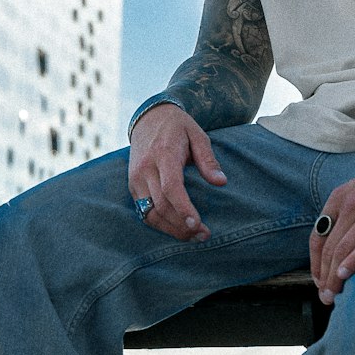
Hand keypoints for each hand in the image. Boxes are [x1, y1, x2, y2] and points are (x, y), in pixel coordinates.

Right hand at [128, 104, 225, 239]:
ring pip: (150, 213)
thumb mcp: (198, 135)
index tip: (197, 224)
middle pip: (161, 204)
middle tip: (204, 235)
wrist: (148, 118)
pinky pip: (143, 212)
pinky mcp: (132, 186)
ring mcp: (136, 179)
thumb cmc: (178, 127)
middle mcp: (145, 168)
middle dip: (182, 225)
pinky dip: (159, 224)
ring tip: (193, 236)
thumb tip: (221, 182)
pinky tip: (177, 229)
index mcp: (163, 154)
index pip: (170, 187)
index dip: (183, 208)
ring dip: (171, 229)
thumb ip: (208, 159)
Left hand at [310, 152, 354, 304]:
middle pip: (330, 248)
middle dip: (324, 277)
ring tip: (333, 296)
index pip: (318, 236)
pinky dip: (353, 261)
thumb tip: (339, 242)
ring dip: (335, 276)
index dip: (315, 263)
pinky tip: (346, 275)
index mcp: (340, 197)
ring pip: (344, 249)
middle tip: (325, 297)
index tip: (319, 281)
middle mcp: (351, 204)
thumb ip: (348, 211)